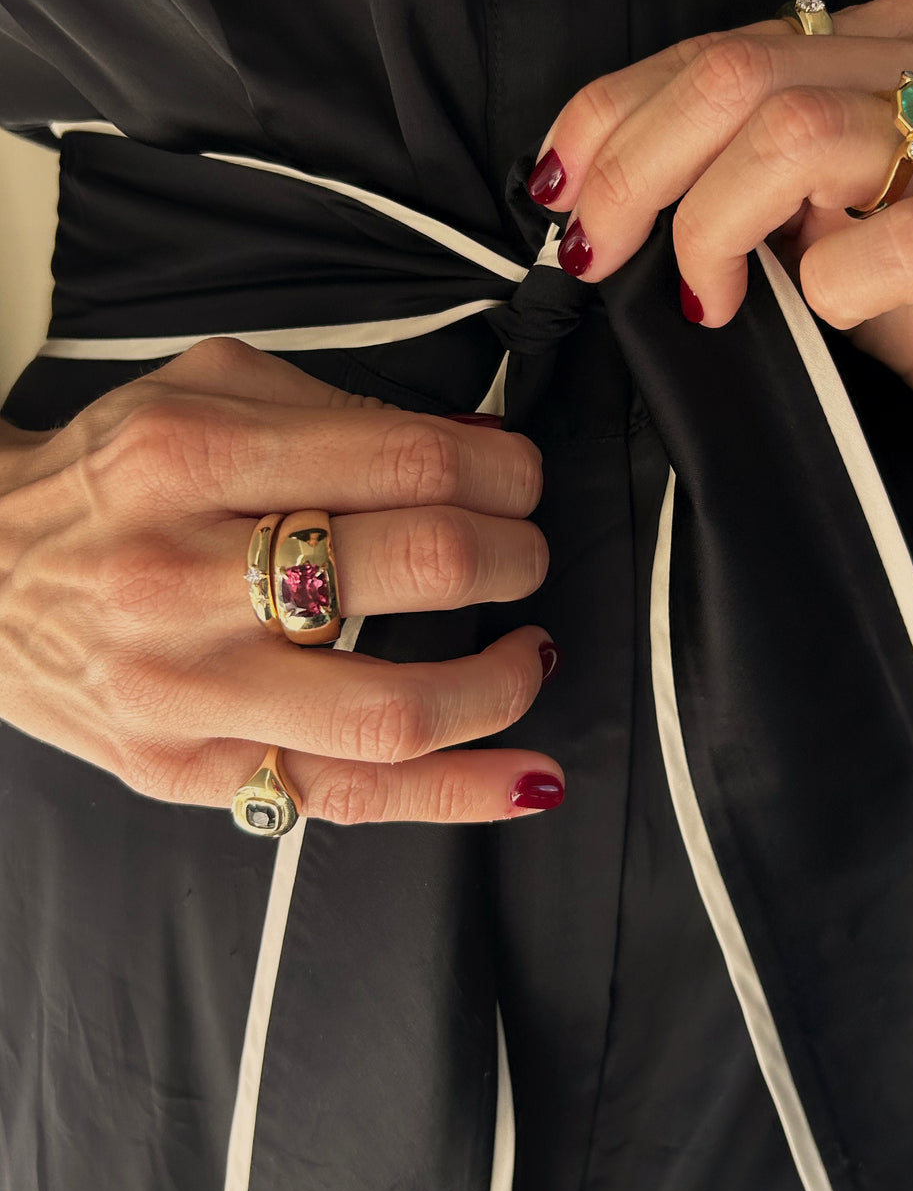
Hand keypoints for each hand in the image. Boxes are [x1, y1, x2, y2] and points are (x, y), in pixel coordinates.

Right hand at [0, 338, 561, 823]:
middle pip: (422, 565)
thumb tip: (481, 453)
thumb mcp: (204, 392)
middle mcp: (182, 577)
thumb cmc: (105, 479)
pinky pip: (346, 798)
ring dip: (501, 679)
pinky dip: (457, 796)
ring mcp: (185, 690)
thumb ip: (341, 410)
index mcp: (192, 457)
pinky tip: (529, 779)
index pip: (407, 462)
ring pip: (394, 707)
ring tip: (529, 650)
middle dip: (514, 555)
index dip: (503, 474)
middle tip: (523, 551)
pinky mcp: (186, 769)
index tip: (519, 482)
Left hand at [531, 0, 912, 469]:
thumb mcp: (814, 220)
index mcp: (887, 45)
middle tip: (598, 257)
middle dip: (633, 172)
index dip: (612, 117)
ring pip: (794, 137)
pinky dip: (831, 286)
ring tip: (711, 300)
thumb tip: (599, 194)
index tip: (561, 194)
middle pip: (736, 78)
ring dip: (711, 229)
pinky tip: (829, 312)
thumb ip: (737, 176)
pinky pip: (898, 242)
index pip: (715, 50)